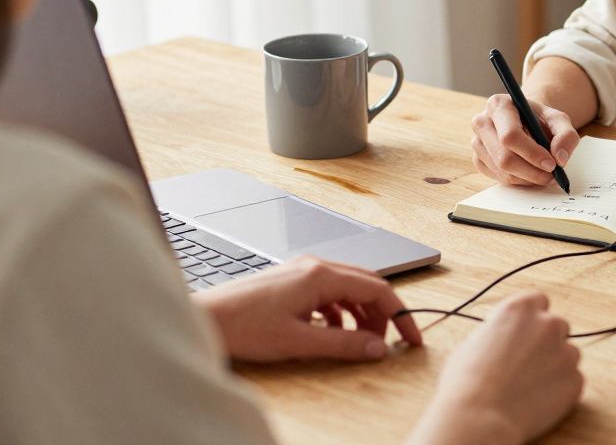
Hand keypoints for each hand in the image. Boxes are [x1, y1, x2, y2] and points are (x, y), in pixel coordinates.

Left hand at [193, 256, 420, 362]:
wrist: (205, 318)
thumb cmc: (243, 326)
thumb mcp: (300, 341)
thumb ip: (344, 344)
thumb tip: (377, 348)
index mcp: (321, 275)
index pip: (377, 289)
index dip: (399, 314)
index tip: (410, 336)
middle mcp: (315, 266)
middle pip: (366, 285)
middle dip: (382, 314)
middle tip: (388, 341)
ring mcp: (302, 271)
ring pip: (348, 288)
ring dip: (361, 313)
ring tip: (362, 340)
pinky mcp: (292, 281)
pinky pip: (329, 292)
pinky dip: (341, 311)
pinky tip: (333, 331)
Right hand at [410, 292, 582, 444]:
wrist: (479, 417)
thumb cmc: (467, 381)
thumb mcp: (474, 341)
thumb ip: (498, 331)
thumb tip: (502, 336)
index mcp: (521, 309)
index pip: (539, 301)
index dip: (533, 317)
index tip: (527, 330)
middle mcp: (548, 324)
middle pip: (557, 326)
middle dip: (547, 341)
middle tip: (529, 362)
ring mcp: (566, 352)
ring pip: (569, 353)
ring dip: (556, 364)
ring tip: (531, 385)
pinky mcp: (575, 380)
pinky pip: (572, 380)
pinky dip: (561, 389)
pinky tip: (538, 400)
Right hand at [470, 94, 579, 186]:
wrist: (526, 122)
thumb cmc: (540, 119)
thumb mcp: (559, 120)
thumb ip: (566, 135)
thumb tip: (560, 158)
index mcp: (499, 105)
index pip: (510, 135)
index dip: (532, 153)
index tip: (552, 164)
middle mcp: (482, 121)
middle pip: (504, 157)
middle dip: (532, 172)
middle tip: (552, 176)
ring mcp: (476, 142)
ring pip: (502, 171)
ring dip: (528, 178)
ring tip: (544, 173)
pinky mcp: (478, 159)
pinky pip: (498, 177)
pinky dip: (518, 180)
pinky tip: (529, 172)